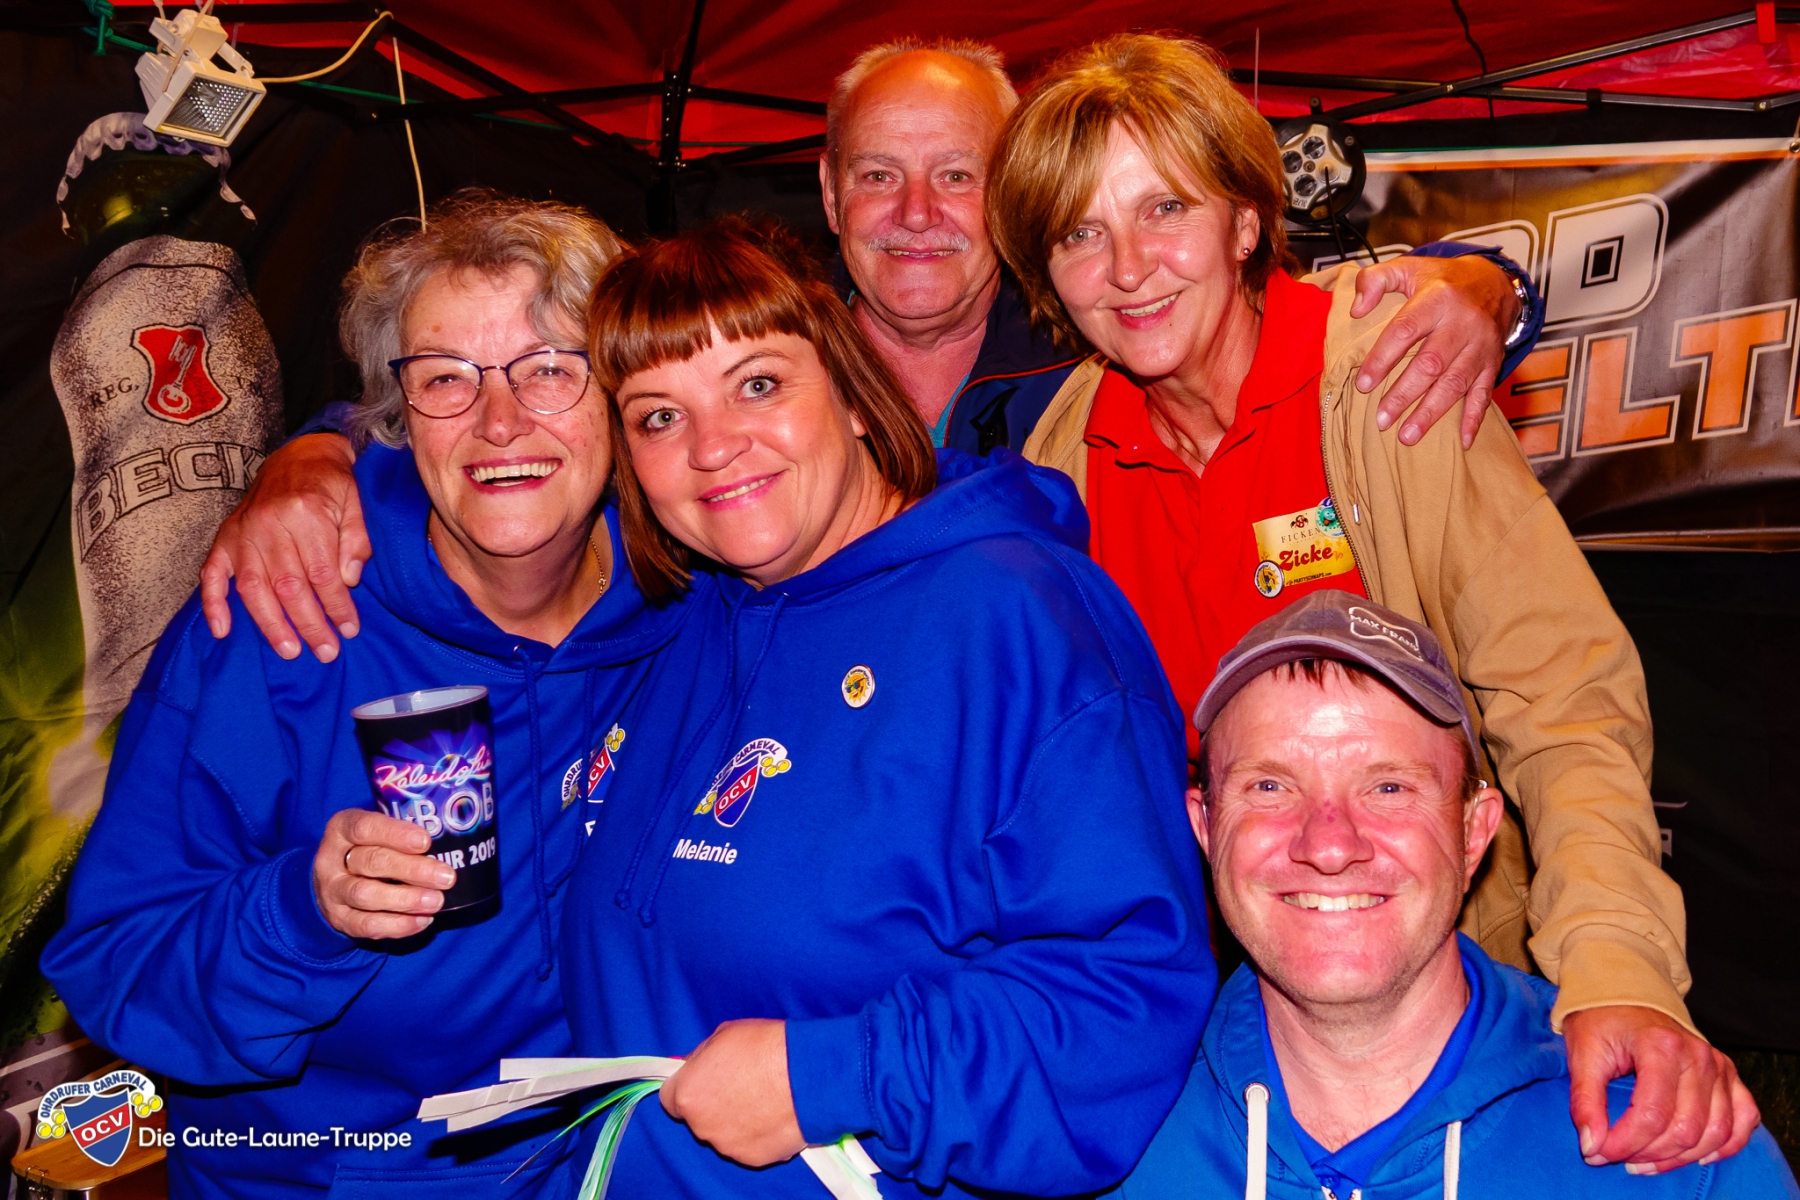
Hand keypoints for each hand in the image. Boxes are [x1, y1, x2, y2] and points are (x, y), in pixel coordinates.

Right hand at [200, 433, 368, 662]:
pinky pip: (211, 574)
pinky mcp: (225, 537)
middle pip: (289, 586)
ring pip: (253, 588)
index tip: (350, 629)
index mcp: (305, 513)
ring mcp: (242, 532)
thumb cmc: (333, 483)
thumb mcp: (357, 503)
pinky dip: (213, 604)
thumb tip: (347, 581)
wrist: (301, 453)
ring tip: (289, 650)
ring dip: (270, 624)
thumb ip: (356, 541)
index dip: (336, 606)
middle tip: (325, 652)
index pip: (322, 573)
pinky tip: (222, 630)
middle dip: (309, 624)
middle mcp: (269, 524)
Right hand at [312, 809, 451, 938]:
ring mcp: (332, 891)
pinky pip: (367, 925)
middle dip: (413, 870)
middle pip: (372, 862)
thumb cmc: (370, 848)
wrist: (336, 881)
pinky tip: (423, 920)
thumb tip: (451, 842)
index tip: (426, 842)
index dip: (396, 834)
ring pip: (367, 895)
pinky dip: (398, 925)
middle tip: (446, 877)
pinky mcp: (339, 919)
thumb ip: (403, 834)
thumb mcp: (378, 832)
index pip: (365, 827)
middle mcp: (330, 859)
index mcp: (341, 828)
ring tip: (437, 901)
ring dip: (406, 900)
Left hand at [660, 1018, 805, 1166]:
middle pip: (700, 1117)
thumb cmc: (766, 1048)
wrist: (808, 1075)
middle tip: (742, 1084)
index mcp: (687, 1094)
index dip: (689, 1087)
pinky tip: (776, 1113)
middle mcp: (701, 1126)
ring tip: (764, 1098)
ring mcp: (728, 1145)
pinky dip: (759, 1133)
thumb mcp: (723, 1035)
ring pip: (725, 1133)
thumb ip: (702, 1057)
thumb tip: (695, 1066)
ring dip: (737, 1120)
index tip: (705, 1080)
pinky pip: (750, 1145)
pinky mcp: (754, 1158)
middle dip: (715, 1103)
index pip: (671, 1098)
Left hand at [1349, 254, 1521, 448]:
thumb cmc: (1440, 280)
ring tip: (1407, 436)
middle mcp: (1462, 323)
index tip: (1363, 384)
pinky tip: (1462, 442)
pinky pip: (1485, 392)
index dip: (1383, 358)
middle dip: (1404, 394)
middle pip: (1431, 363)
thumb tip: (1356, 309)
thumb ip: (1375, 280)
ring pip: (1455, 383)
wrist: (1493, 281)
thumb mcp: (1407, 268)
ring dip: (1431, 412)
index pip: (1405, 330)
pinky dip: (1474, 418)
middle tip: (1381, 419)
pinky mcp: (1493, 361)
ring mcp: (1481, 345)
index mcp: (1437, 299)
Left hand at [1564, 1005, 1759, 1174]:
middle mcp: (1698, 1055)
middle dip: (1649, 1154)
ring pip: (1715, 1132)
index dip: (1624, 1144)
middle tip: (1618, 1158)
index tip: (1597, 1153)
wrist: (1625, 995)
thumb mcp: (1582, 1055)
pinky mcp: (1729, 1075)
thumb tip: (1591, 1147)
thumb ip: (1585, 1101)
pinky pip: (1744, 1120)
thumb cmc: (1601, 1023)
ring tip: (1645, 1162)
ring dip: (1680, 1158)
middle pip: (1685, 1129)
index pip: (1651, 1115)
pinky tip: (1695, 1156)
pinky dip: (1724, 1145)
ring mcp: (1718, 1066)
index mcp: (1660, 1045)